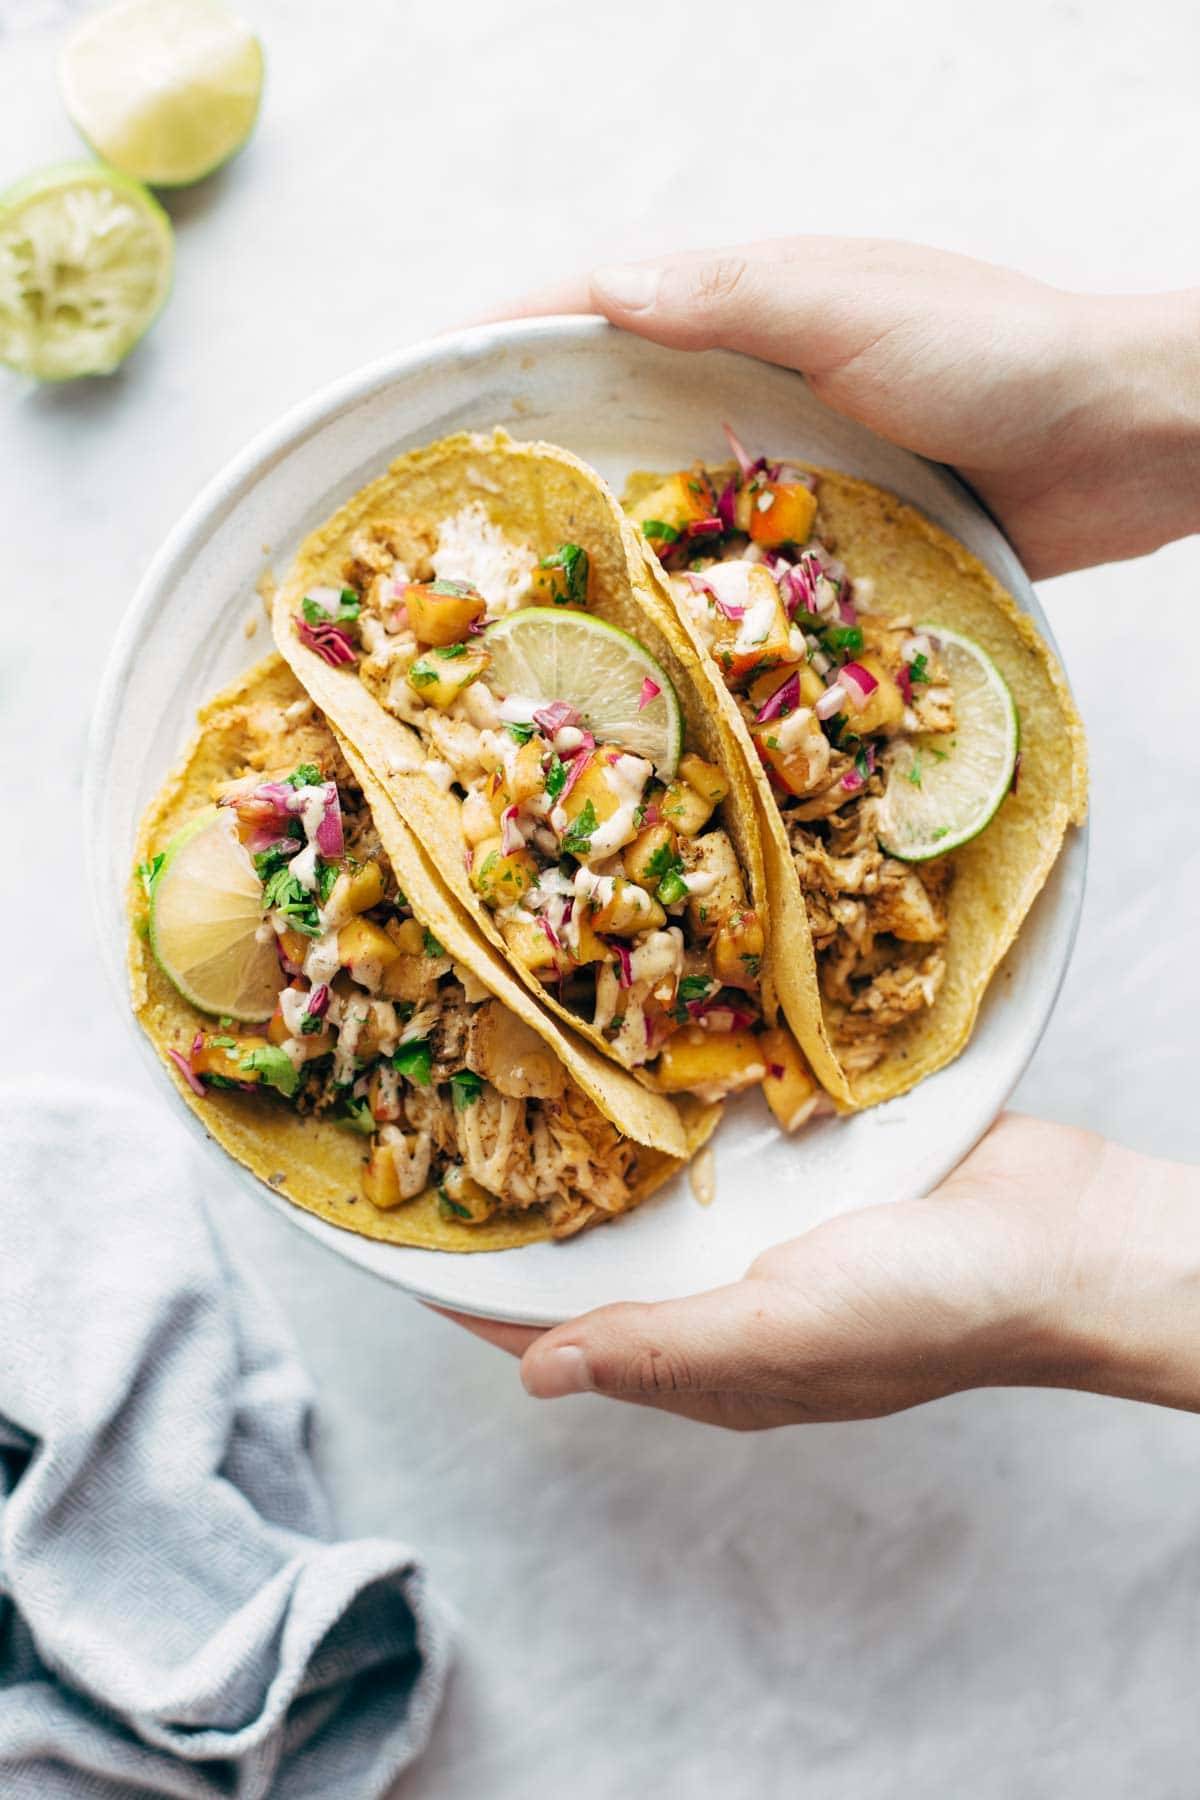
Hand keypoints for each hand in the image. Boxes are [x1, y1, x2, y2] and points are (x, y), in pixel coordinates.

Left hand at [448, 1116, 1199, 1429]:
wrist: (1065, 1232)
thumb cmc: (934, 1304)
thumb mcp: (785, 1335)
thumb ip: (664, 1350)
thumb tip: (535, 1377)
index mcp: (708, 1358)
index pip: (562, 1332)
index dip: (483, 1292)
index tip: (405, 1236)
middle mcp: (723, 1291)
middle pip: (596, 1253)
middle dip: (527, 1203)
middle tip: (446, 1120)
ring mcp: (766, 1225)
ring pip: (651, 1187)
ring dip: (592, 1140)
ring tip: (512, 1069)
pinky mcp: (805, 1162)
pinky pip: (717, 1135)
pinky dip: (671, 1101)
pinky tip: (628, 1046)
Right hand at [494, 238, 1199, 579]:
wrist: (1126, 440)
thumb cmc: (1001, 355)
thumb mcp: (855, 307)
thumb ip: (735, 298)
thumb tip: (601, 289)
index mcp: (748, 306)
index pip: (594, 304)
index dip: (503, 334)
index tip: (419, 384)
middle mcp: (756, 378)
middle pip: (612, 403)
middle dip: (530, 446)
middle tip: (454, 515)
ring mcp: (791, 458)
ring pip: (668, 490)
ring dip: (602, 533)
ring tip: (524, 596)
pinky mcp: (831, 531)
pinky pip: (737, 560)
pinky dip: (688, 591)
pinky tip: (649, 644)